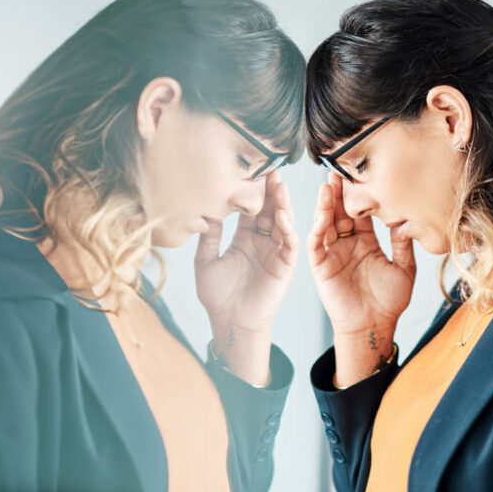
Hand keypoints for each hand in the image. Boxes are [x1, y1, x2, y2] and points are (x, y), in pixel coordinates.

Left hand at [195, 170, 297, 383]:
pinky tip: (282, 215)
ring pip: (282, 222)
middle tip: (270, 168)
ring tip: (279, 185)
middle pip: (269, 211)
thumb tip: (204, 210)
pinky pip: (288, 243)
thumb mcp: (205, 261)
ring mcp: (275, 252)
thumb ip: (208, 236)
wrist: (230, 323)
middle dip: (270, 191)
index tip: (250, 171)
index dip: (251, 192)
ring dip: (282, 204)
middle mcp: (262, 242)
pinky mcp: (285, 265)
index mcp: (244, 239)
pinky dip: (287, 228)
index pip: (250, 209)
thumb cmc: (218, 297)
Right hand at [307, 172, 415, 337]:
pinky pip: (317, 243)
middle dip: (340, 193)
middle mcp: (348, 244)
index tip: (363, 176)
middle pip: (341, 213)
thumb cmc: (389, 302)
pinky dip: (318, 227)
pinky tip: (322, 213)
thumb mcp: (404, 268)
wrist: (374, 326)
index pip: (361, 213)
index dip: (361, 196)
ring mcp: (333, 254)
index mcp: (366, 242)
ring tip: (329, 185)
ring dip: (326, 205)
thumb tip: (406, 218)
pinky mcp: (321, 266)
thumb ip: (403, 244)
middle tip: (340, 171)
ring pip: (326, 223)